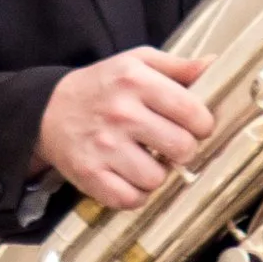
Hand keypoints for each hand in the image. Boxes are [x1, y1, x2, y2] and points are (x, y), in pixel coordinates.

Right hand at [36, 49, 212, 208]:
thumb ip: (178, 66)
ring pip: (158, 178)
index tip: (195, 126)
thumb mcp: (137, 62)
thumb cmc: (103, 86)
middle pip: (182, 148)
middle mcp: (120, 112)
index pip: (192, 112)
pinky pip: (131, 199)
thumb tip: (215, 66)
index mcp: (136, 80)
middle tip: (170, 144)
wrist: (47, 110)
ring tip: (145, 159)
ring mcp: (103, 146)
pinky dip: (135, 194)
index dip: (202, 124)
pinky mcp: (90, 174)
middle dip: (182, 150)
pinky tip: (129, 176)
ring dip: (157, 173)